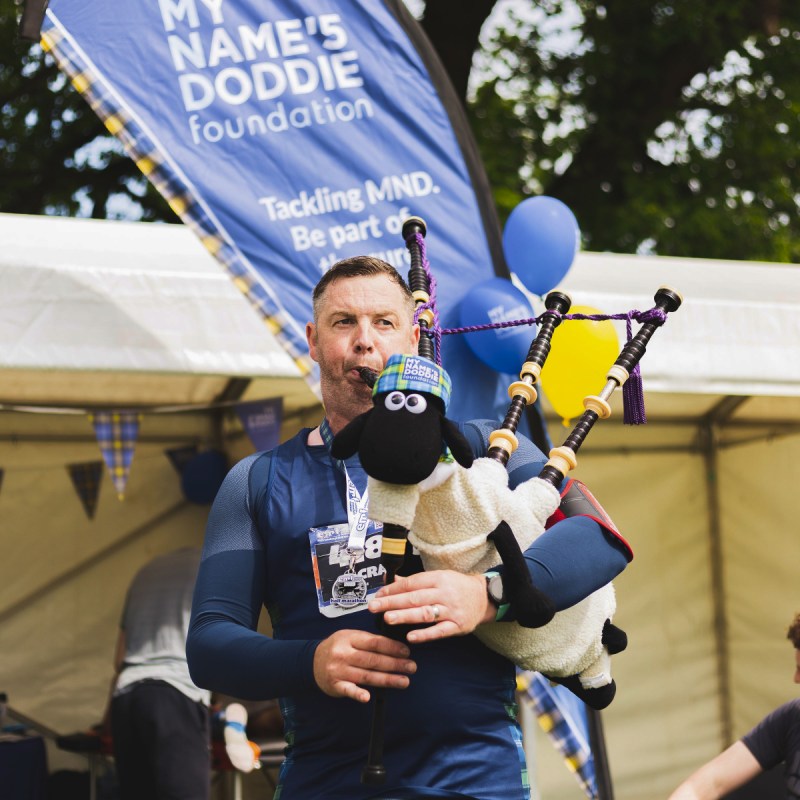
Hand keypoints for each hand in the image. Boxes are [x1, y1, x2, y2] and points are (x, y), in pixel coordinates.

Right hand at [313, 629, 416, 702]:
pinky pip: (348, 690)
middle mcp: (344, 654)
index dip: (392, 647)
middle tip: (412, 667)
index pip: (375, 643)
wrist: (312, 661)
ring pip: (366, 676)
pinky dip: (357, 694)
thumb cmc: (337, 647)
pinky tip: (368, 697)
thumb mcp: (350, 636)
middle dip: (395, 664)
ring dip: (387, 679)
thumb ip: (368, 640)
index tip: (407, 652)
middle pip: (373, 660)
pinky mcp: (335, 686)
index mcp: (349, 638)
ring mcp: (339, 670)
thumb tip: (394, 645)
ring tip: (404, 681)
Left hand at [368, 570, 493, 643]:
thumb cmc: (457, 586)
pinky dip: (425, 634)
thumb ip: (417, 581)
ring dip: (405, 616)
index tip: (378, 595)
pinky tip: (410, 637)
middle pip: (415, 598)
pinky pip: (439, 631)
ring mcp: (451, 610)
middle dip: (392, 602)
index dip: (393, 589)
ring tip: (387, 618)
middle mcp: (444, 593)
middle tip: (374, 607)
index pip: (412, 583)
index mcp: (438, 578)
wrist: (485, 597)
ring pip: (425, 613)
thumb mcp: (439, 577)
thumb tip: (393, 581)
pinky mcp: (458, 626)